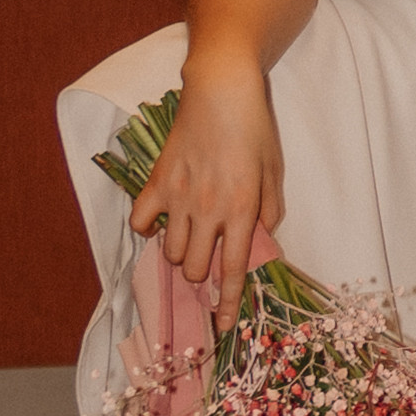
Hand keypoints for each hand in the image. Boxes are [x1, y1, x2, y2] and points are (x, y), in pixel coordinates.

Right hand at [130, 66, 286, 303]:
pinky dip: (148, 227)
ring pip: (169, 251)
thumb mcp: (274, 171)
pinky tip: (161, 218)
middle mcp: (208, 210)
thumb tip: (260, 238)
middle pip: (194, 269)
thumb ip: (268, 209)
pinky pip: (141, 221)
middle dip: (201, 273)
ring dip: (178, 251)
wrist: (221, 91)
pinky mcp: (157, 181)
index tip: (223, 325)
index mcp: (241, 210)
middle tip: (206, 255)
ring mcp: (179, 197)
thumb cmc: (254, 128)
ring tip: (187, 233)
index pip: (233, 269)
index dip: (228, 302)